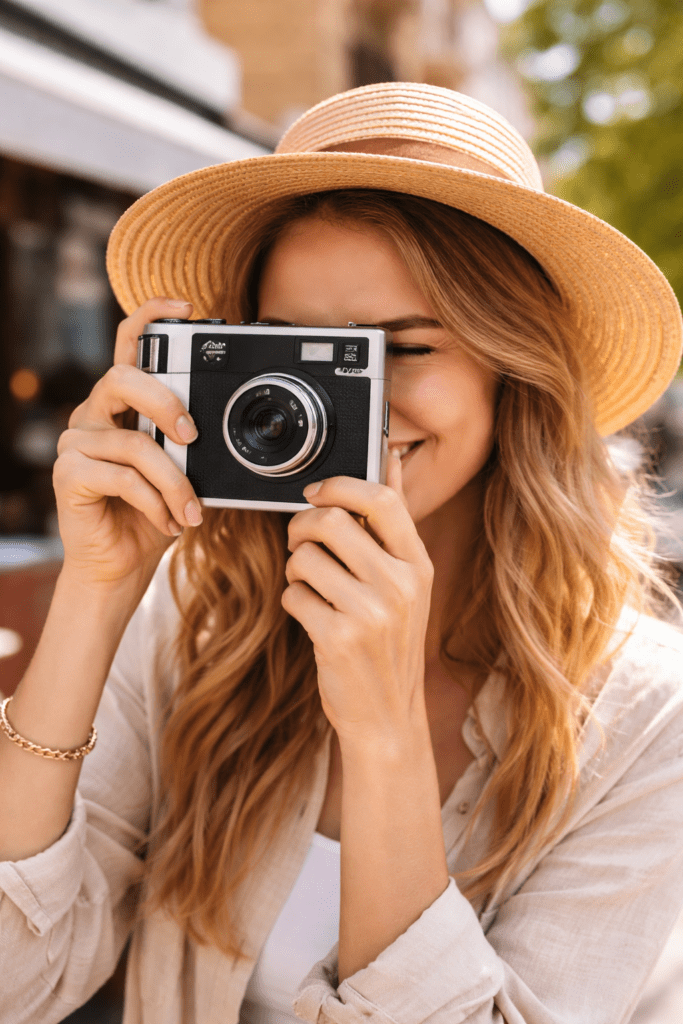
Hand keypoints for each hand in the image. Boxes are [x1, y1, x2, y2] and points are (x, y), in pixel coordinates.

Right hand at [53, 297, 203, 595]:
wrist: (121, 566)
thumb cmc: (153, 516)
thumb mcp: (185, 474)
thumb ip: (193, 446)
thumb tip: (227, 430)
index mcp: (122, 405)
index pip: (129, 345)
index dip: (151, 316)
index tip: (187, 308)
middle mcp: (94, 415)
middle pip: (123, 378)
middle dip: (165, 402)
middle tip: (192, 436)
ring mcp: (76, 442)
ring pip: (135, 443)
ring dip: (174, 482)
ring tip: (190, 512)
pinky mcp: (68, 474)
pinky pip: (121, 477)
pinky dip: (154, 503)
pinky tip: (166, 522)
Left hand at [282, 453, 434, 745]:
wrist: (387, 716)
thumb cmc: (390, 643)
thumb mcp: (407, 584)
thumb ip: (393, 524)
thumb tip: (389, 458)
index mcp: (418, 565)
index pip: (382, 500)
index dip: (341, 485)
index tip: (317, 491)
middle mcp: (400, 585)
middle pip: (332, 521)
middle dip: (302, 526)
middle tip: (299, 542)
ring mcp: (371, 613)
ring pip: (304, 557)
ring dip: (295, 568)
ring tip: (309, 585)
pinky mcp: (338, 638)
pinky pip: (293, 595)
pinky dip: (292, 601)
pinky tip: (310, 616)